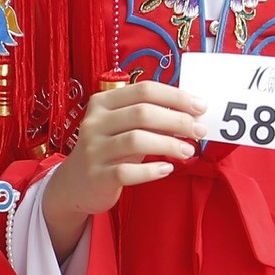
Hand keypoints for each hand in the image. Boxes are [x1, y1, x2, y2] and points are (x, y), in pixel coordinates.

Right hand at [42, 80, 204, 256]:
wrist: (75, 184)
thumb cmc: (108, 150)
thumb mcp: (121, 127)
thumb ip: (148, 117)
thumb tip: (191, 113)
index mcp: (102, 103)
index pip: (144, 90)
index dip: (176, 96)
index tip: (200, 107)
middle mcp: (95, 123)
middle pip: (142, 113)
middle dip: (178, 120)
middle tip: (199, 131)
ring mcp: (93, 150)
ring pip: (136, 140)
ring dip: (169, 144)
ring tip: (188, 151)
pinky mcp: (97, 176)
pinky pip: (127, 171)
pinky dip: (151, 170)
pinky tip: (166, 168)